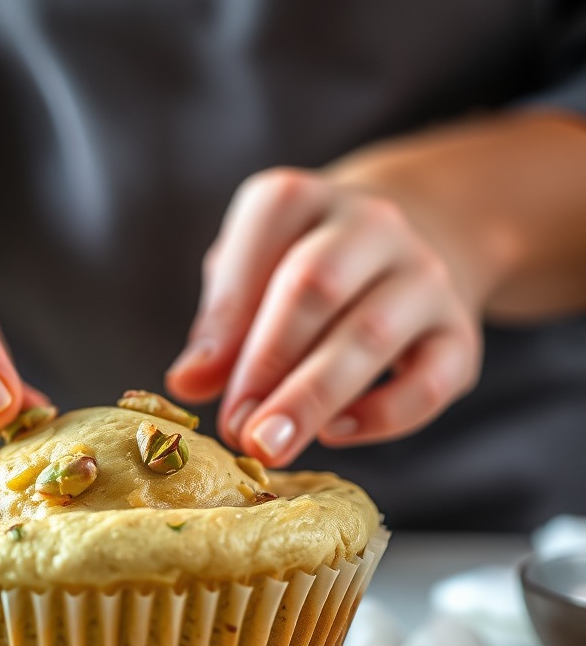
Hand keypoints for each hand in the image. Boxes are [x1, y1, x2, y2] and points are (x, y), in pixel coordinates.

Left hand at [166, 168, 482, 463]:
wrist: (413, 235)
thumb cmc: (302, 264)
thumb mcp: (249, 273)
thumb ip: (219, 322)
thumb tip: (187, 383)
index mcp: (299, 200)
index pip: (259, 246)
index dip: (226, 320)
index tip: (195, 383)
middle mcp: (370, 225)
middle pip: (316, 288)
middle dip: (269, 363)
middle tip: (236, 428)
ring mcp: (423, 274)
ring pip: (372, 333)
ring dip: (314, 397)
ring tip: (271, 445)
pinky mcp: (459, 330)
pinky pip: (433, 377)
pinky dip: (385, 414)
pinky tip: (336, 433)